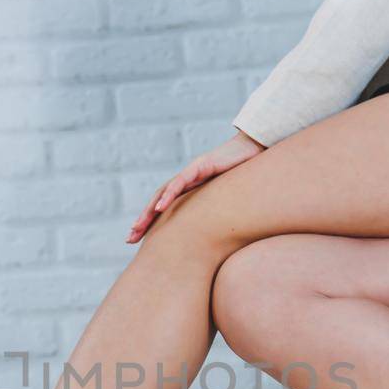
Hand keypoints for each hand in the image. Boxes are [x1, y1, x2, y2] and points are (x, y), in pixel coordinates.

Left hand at [126, 130, 265, 243]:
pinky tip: (160, 208)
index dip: (151, 223)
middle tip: (130, 238)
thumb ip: (218, 212)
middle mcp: (187, 180)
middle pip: (158, 201)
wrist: (258, 148)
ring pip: (164, 192)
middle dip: (143, 220)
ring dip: (150, 210)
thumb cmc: (246, 174)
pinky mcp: (201, 165)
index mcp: (191, 189)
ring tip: (138, 226)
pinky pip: (181, 181)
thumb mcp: (229, 199)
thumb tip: (218, 236)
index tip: (139, 239)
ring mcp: (192, 171)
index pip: (166, 207)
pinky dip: (169, 194)